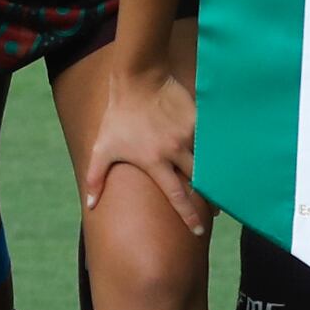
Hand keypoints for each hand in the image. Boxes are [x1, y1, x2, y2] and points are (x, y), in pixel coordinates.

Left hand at [77, 63, 209, 234]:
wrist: (138, 78)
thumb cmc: (118, 116)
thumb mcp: (102, 148)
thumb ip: (96, 178)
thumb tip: (89, 205)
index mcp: (154, 161)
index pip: (177, 195)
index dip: (189, 214)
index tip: (198, 230)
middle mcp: (175, 150)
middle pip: (199, 180)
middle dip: (209, 198)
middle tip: (216, 213)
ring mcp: (189, 134)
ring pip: (207, 160)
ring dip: (213, 175)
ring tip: (220, 187)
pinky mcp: (198, 119)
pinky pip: (209, 139)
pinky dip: (214, 151)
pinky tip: (219, 158)